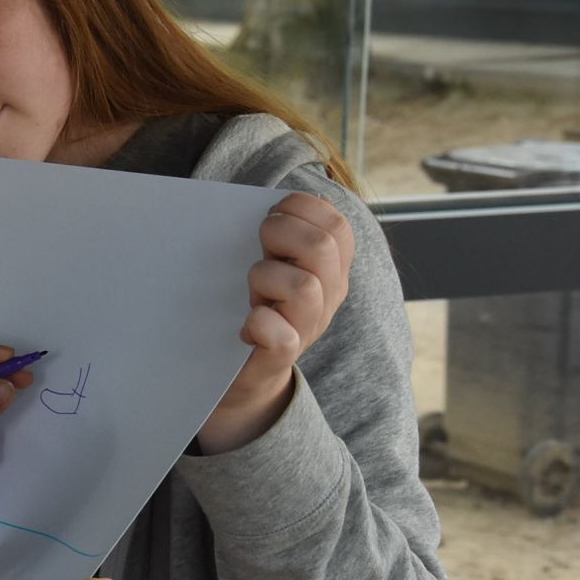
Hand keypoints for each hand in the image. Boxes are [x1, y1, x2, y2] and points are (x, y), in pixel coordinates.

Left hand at [195, 192, 353, 453]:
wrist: (244, 374)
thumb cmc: (255, 306)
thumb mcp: (273, 265)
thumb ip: (277, 236)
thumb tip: (263, 204)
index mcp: (330, 269)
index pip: (336, 224)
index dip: (302, 208)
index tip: (271, 214)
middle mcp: (327, 296)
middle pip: (323, 246)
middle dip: (281, 231)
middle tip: (258, 245)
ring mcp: (306, 328)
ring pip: (304, 287)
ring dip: (265, 276)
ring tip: (251, 290)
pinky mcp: (280, 357)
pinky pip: (282, 337)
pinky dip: (261, 325)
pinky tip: (248, 323)